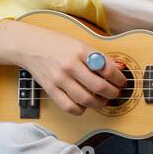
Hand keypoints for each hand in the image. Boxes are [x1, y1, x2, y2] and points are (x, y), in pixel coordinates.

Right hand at [0, 20, 127, 116]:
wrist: (30, 46)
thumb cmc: (57, 44)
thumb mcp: (80, 44)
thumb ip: (99, 57)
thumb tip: (119, 67)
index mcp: (80, 51)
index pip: (107, 68)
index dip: (119, 78)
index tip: (122, 81)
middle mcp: (70, 65)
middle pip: (99, 87)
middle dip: (113, 93)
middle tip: (116, 93)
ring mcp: (59, 79)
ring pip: (86, 99)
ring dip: (100, 103)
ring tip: (103, 100)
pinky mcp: (51, 90)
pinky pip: (69, 107)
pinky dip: (81, 110)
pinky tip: (84, 105)